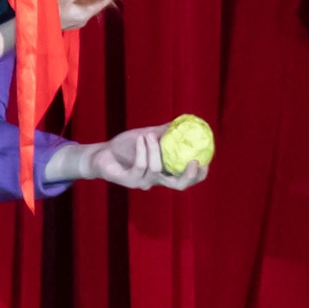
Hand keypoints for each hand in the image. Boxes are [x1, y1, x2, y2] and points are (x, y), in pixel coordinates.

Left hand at [69, 124, 208, 191]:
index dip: (199, 175)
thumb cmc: (127, 146)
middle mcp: (156, 180)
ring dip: (154, 149)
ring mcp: (143, 182)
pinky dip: (142, 150)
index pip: (186, 179)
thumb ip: (167, 132)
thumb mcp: (150, 136)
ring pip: (157, 169)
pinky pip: (140, 166)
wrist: (102, 152)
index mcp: (165, 172)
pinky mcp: (129, 181)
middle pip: (179, 185)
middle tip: (193, 160)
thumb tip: (187, 122)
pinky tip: (141, 138)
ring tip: (148, 135)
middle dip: (189, 175)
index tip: (206, 161)